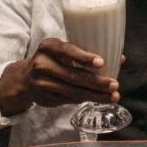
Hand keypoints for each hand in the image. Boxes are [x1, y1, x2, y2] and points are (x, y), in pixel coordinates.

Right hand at [0, 37, 118, 115]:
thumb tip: (120, 58)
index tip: (102, 63)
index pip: (67, 51)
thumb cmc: (54, 60)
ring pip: (73, 91)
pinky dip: (85, 99)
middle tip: (115, 85)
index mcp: (48, 46)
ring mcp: (41, 83)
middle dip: (97, 82)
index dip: (84, 57)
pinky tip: (98, 99)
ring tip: (113, 96)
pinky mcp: (44, 98)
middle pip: (73, 75)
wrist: (26, 77)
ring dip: (95, 95)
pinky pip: (69, 100)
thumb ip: (89, 52)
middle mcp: (41, 64)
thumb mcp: (65, 51)